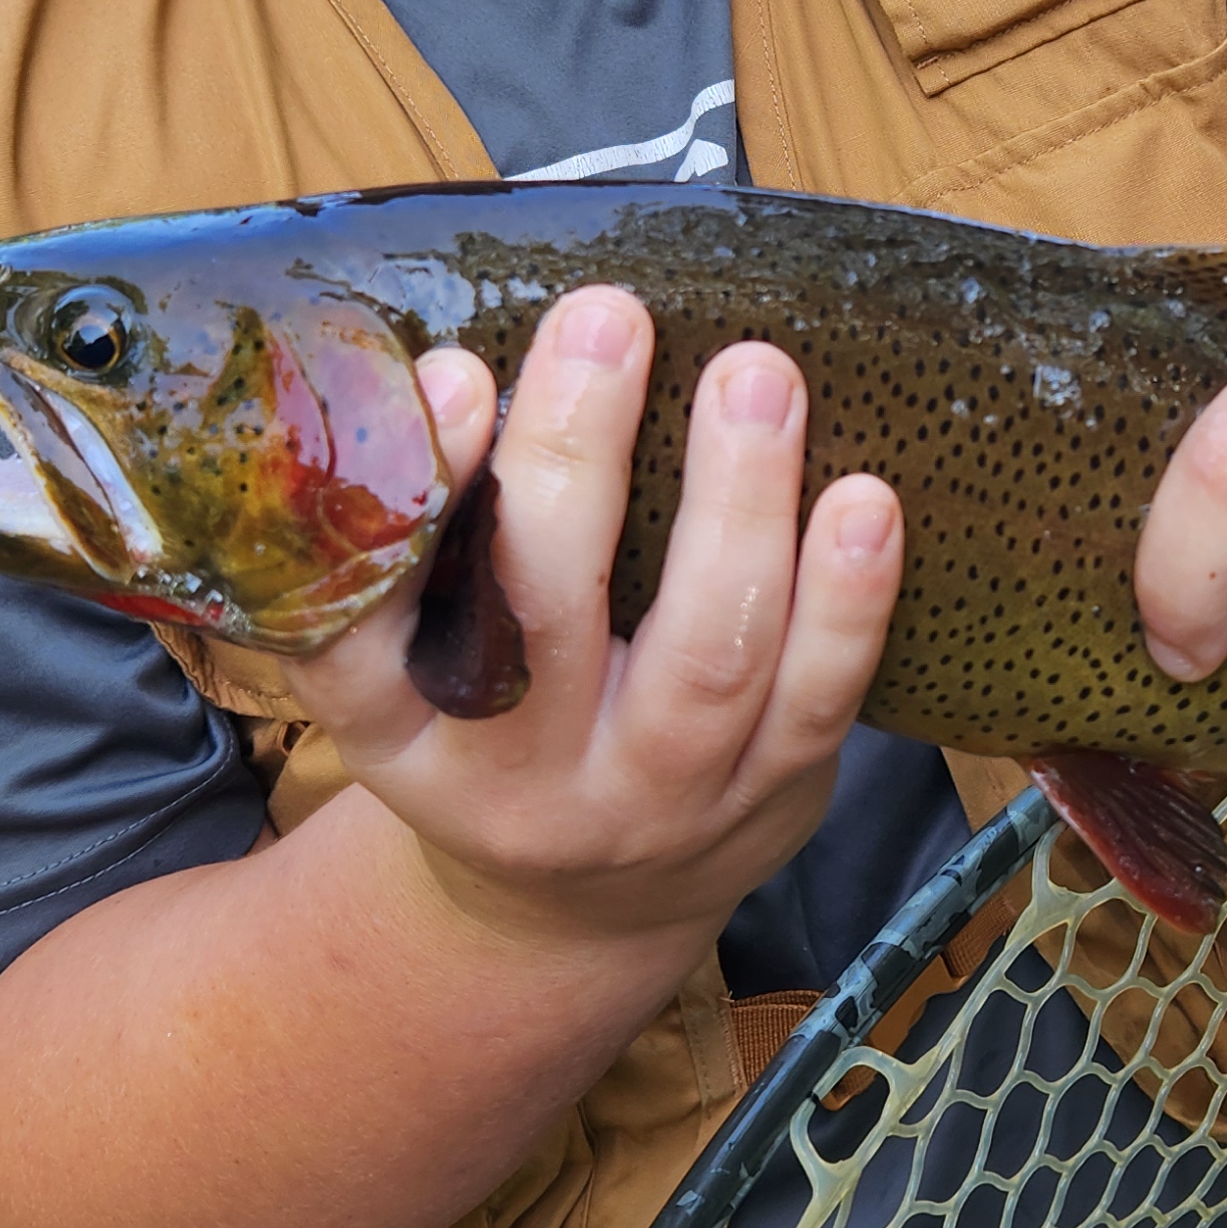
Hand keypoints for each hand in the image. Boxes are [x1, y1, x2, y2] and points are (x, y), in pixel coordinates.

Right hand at [280, 287, 906, 956]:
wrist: (580, 910)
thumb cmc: (497, 726)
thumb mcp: (419, 660)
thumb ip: (430, 531)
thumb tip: (469, 357)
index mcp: (402, 729)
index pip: (362, 625)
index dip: (410, 497)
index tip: (452, 372)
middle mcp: (517, 778)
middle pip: (540, 615)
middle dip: (576, 455)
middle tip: (610, 318)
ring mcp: (652, 800)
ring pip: (703, 659)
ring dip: (737, 506)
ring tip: (755, 377)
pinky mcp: (767, 803)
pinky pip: (816, 701)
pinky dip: (848, 600)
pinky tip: (864, 499)